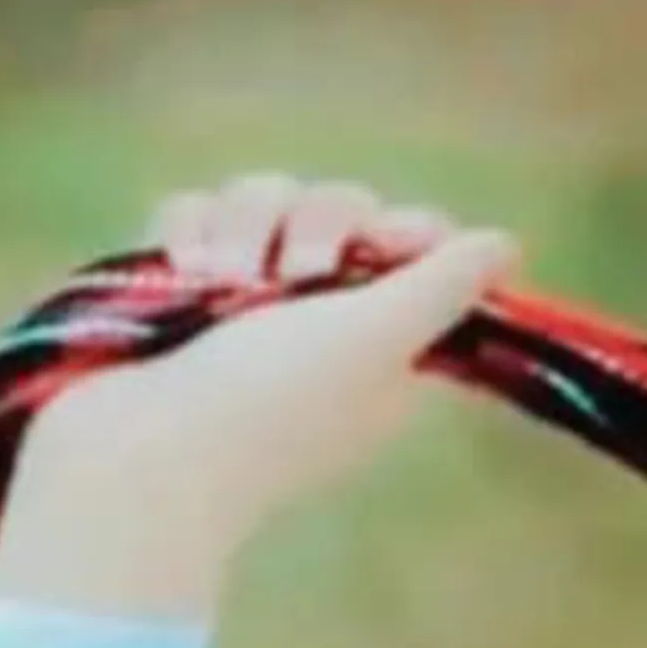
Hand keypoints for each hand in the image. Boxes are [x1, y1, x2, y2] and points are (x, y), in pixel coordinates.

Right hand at [0, 176, 520, 618]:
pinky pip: (194, 211)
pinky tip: (179, 272)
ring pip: (262, 198)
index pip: (415, 248)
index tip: (385, 241)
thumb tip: (505, 247)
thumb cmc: (271, 401)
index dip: (403, 231)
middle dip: (313, 225)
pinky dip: (184, 232)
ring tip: (218, 281)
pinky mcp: (177, 284)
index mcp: (382, 342)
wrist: (140, 449)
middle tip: (291, 278)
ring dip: (240, 227)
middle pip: (339, 208)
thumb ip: (442, 289)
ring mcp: (244, 301)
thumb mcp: (378, 340)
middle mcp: (319, 320)